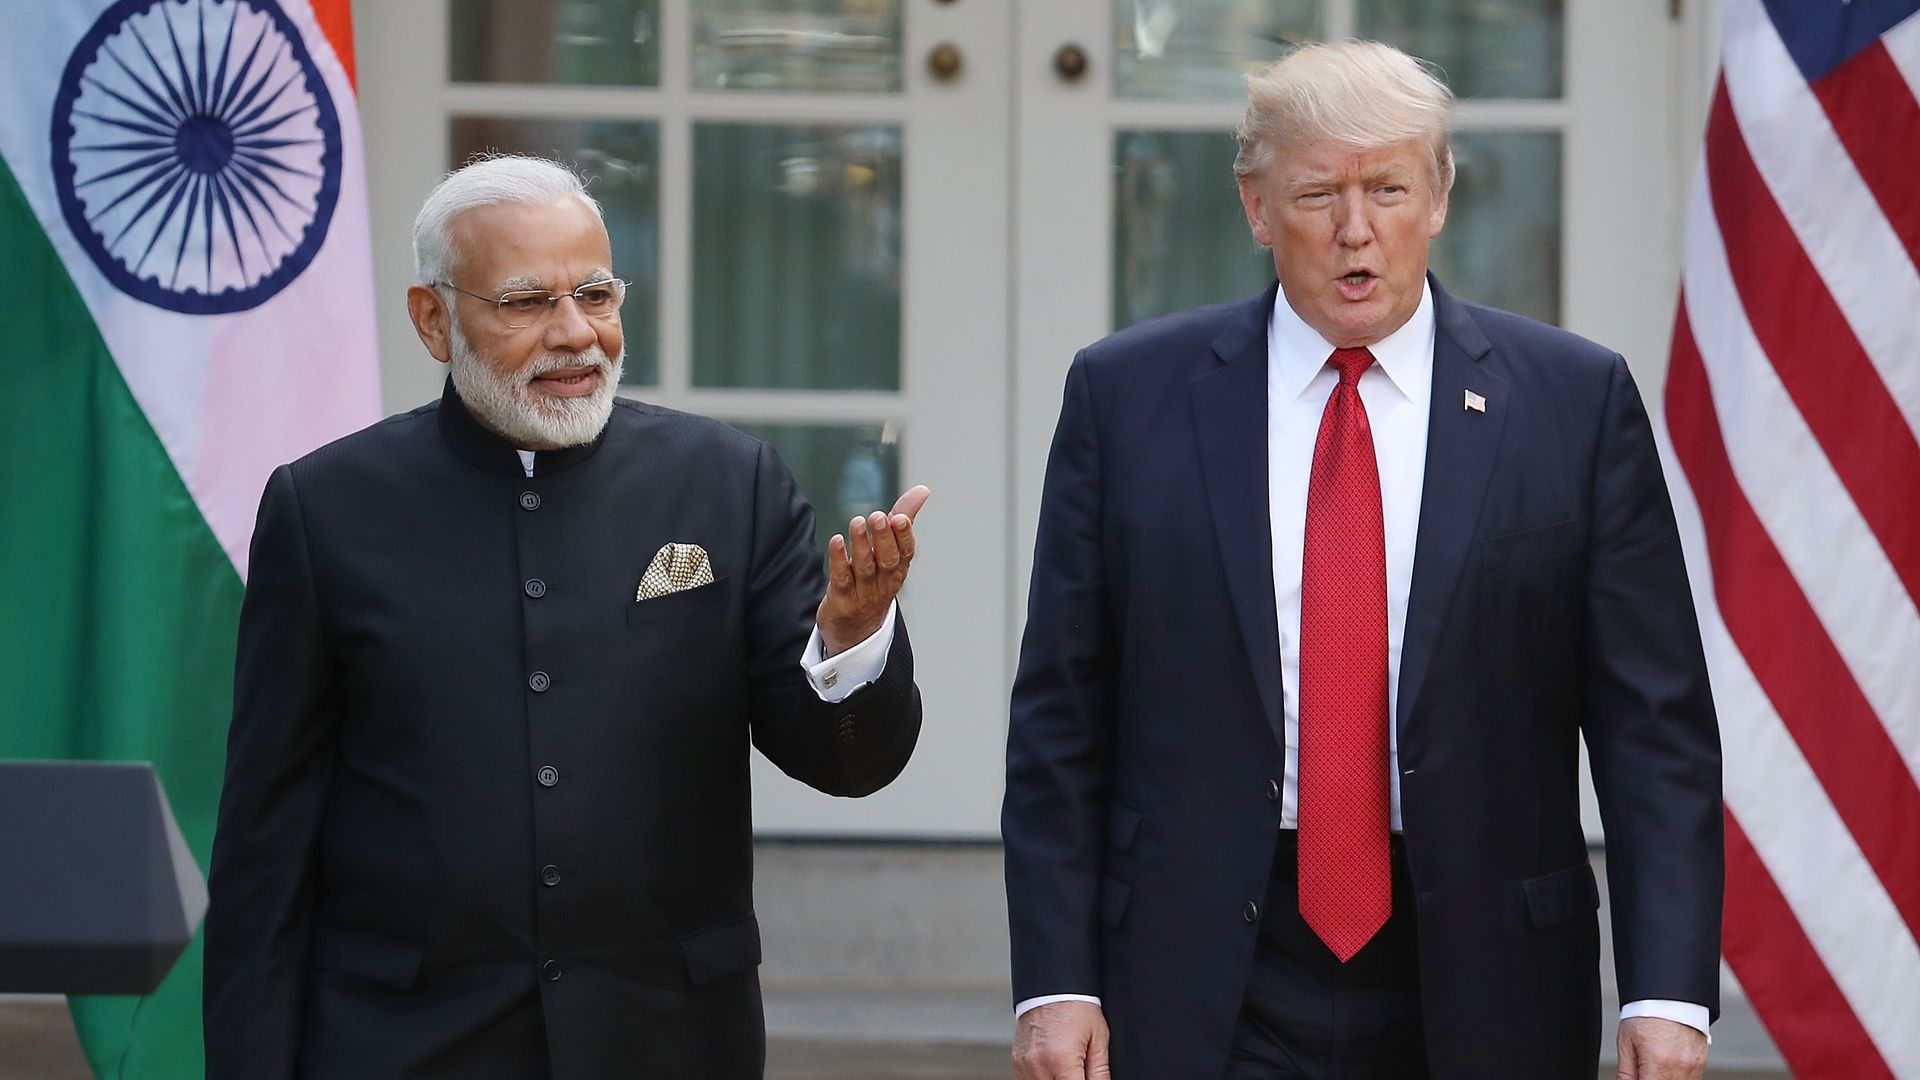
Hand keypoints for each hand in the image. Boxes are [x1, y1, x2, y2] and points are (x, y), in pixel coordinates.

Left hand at [816, 485, 929, 657]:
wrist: (857, 629)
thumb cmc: (876, 580)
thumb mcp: (892, 550)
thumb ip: (904, 518)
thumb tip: (923, 490)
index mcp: (899, 568)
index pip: (906, 552)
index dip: (904, 535)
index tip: (900, 517)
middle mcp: (884, 580)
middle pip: (887, 560)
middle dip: (884, 538)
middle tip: (877, 517)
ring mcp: (863, 592)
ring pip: (864, 568)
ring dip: (861, 545)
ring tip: (857, 522)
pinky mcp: (842, 599)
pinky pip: (841, 579)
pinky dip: (839, 560)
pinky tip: (836, 541)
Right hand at [1013, 1001, 1110, 1079]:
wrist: (1052, 986)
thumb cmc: (1076, 1007)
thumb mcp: (1098, 1039)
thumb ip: (1100, 1073)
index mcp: (1061, 1060)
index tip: (1086, 1076)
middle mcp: (1039, 1065)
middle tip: (1078, 1069)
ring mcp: (1025, 1066)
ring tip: (1065, 1065)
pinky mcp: (1017, 1063)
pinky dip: (1043, 1078)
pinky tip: (1052, 1066)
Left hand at [1616, 1016, 1706, 1079]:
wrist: (1669, 994)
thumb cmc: (1646, 1013)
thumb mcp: (1626, 1043)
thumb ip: (1626, 1073)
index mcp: (1660, 1063)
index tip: (1638, 1077)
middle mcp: (1681, 1067)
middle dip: (1651, 1078)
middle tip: (1643, 1069)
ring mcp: (1695, 1067)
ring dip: (1664, 1078)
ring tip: (1653, 1064)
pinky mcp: (1702, 1063)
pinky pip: (1690, 1079)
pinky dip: (1676, 1076)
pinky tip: (1665, 1064)